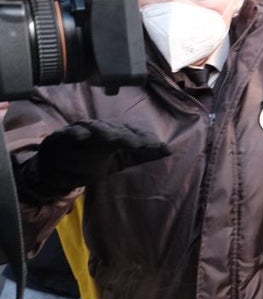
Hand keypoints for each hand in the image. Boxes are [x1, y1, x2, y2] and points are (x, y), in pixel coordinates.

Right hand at [19, 120, 170, 199]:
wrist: (59, 170)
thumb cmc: (92, 160)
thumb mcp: (120, 160)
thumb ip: (142, 155)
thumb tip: (168, 150)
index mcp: (115, 133)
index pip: (133, 133)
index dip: (144, 139)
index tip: (158, 147)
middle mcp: (100, 129)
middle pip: (116, 129)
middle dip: (129, 136)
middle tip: (140, 144)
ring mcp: (80, 131)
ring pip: (94, 128)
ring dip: (104, 131)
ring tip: (113, 138)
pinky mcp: (61, 137)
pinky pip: (68, 134)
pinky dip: (74, 134)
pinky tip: (81, 137)